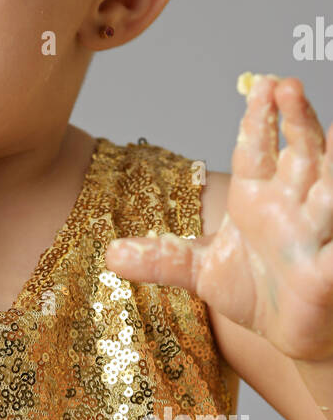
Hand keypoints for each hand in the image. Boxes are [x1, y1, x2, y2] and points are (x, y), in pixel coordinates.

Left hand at [105, 75, 332, 361]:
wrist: (290, 335)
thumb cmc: (255, 292)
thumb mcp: (201, 273)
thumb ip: (162, 259)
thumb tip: (110, 254)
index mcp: (259, 196)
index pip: (257, 148)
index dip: (260, 117)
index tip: (260, 84)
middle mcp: (294, 206)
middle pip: (300, 154)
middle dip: (297, 122)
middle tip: (288, 86)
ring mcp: (316, 235)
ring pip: (331, 189)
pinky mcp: (330, 272)